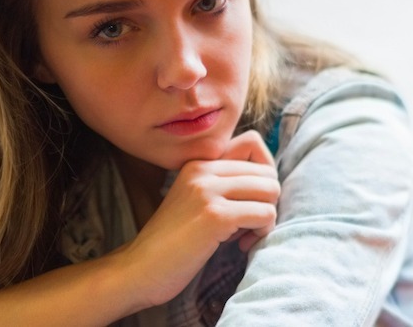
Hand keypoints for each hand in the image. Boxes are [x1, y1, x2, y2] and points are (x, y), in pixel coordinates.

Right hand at [116, 130, 278, 306]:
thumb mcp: (197, 201)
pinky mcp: (215, 216)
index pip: (253, 144)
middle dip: (266, 201)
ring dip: (266, 218)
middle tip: (247, 224)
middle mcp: (202, 170)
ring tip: (243, 234)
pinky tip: (240, 245)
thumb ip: (225, 185)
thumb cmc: (174, 242)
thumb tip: (272, 182)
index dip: (262, 177)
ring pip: (272, 191)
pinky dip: (261, 232)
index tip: (249, 201)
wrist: (140, 269)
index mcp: (197, 163)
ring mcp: (207, 191)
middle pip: (267, 172)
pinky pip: (265, 214)